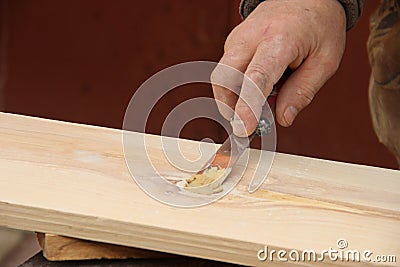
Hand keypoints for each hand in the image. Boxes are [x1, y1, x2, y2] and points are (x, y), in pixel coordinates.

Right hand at [211, 0, 345, 135]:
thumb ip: (302, 92)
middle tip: (247, 122)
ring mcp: (238, 38)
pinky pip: (228, 71)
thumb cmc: (319, 26)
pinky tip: (259, 85)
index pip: (256, 77)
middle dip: (230, 106)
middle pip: (224, 78)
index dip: (247, 106)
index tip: (243, 128)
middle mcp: (251, 37)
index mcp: (280, 39)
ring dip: (235, 97)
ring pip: (223, 77)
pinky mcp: (233, 42)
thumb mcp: (325, 61)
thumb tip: (282, 119)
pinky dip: (239, 86)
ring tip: (261, 100)